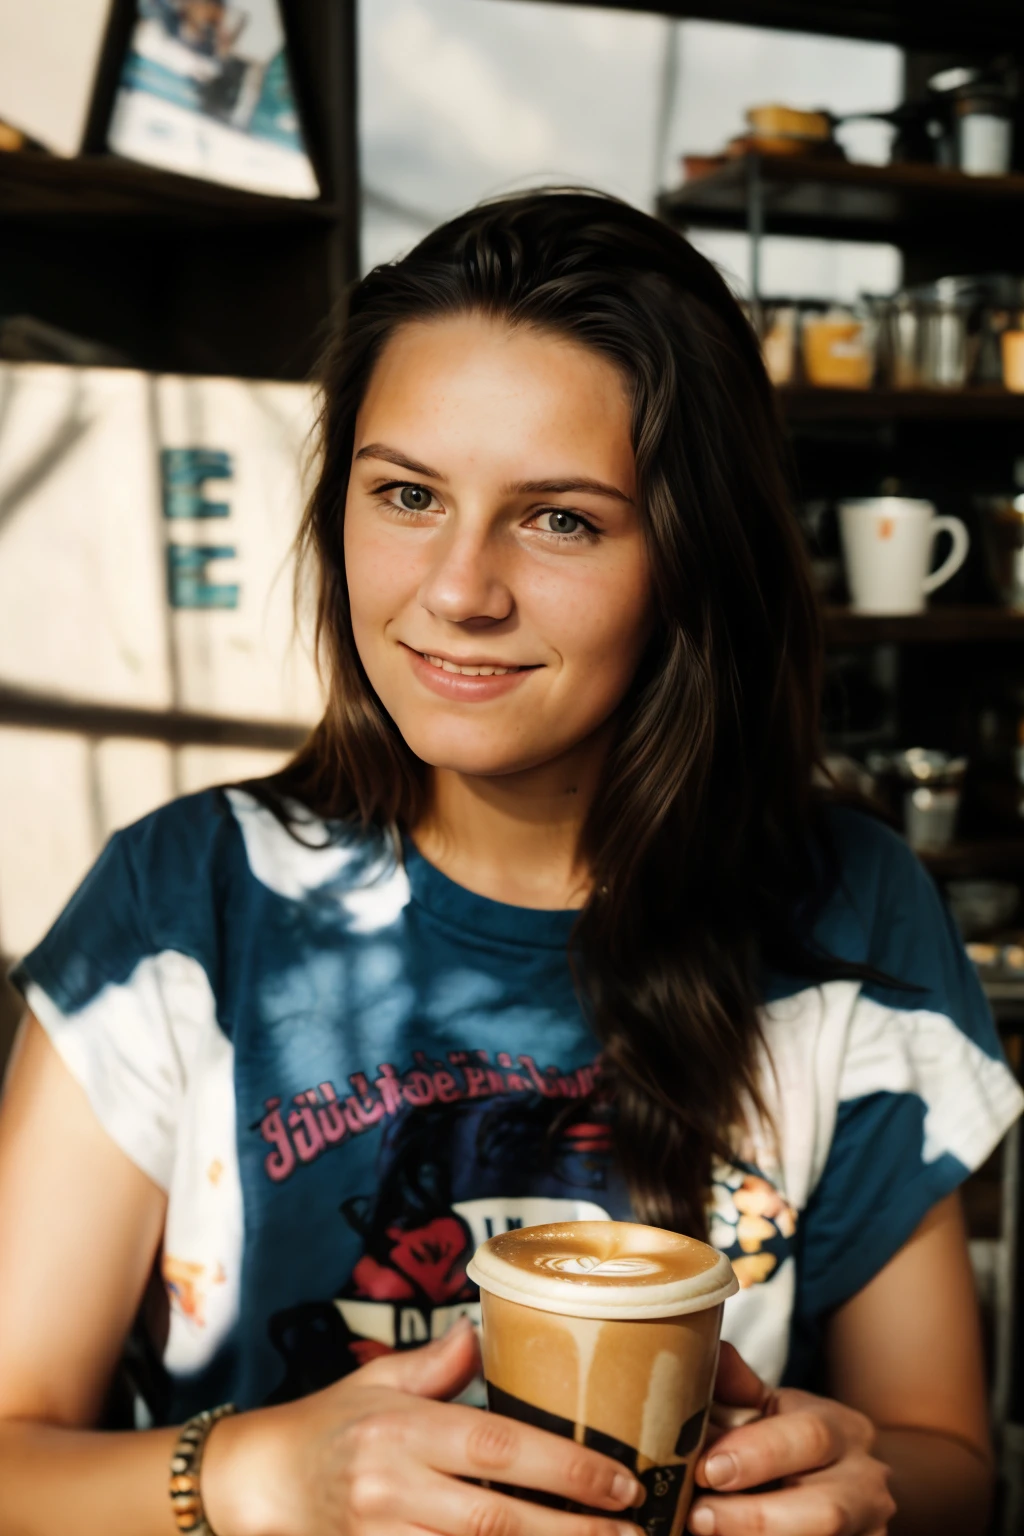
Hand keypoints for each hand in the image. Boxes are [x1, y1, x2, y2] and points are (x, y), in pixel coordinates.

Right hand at [206, 1317, 643, 1535]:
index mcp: (401, 1429)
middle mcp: (390, 1489)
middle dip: (571, 1531)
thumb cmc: (332, 1424)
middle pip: (494, 1521)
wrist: (259, 1484)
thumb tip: (485, 1326)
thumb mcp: (379, 1380)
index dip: (563, 1468)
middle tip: (635, 1533)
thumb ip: (436, 1362)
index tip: (622, 1482)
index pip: (495, 1447)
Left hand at [687, 1344, 895, 1535]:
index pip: (810, 1438)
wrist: (850, 1487)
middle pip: (825, 1510)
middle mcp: (867, 1484)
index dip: (757, 1455)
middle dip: (754, 1516)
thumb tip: (708, 1352)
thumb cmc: (796, 1441)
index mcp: (845, 1431)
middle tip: (697, 1515)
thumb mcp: (774, 1410)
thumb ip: (741, 1387)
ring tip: (704, 1530)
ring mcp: (870, 1530)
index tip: (706, 1468)